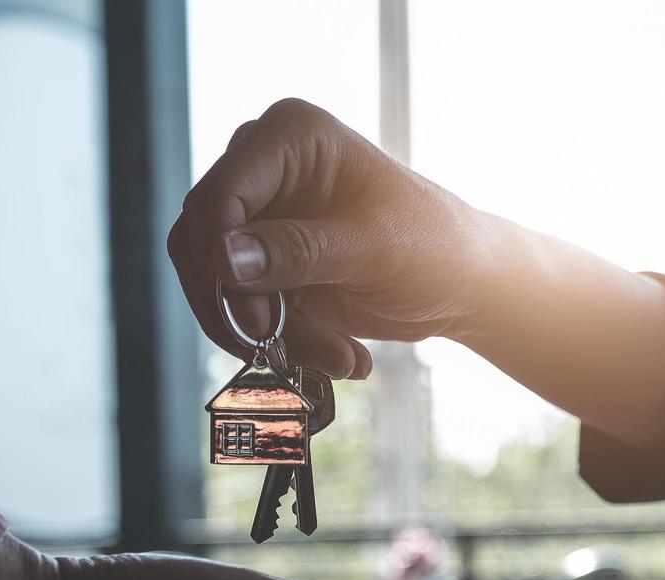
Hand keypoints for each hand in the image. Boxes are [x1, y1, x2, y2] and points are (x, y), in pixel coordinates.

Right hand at [169, 98, 498, 378]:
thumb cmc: (434, 246)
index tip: (257, 318)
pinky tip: (339, 355)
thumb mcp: (373, 249)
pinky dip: (283, 341)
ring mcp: (259, 217)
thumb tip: (224, 258)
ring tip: (337, 357)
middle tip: (284, 351)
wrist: (462, 283)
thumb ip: (300, 251)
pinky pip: (242, 309)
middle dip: (244, 309)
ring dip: (270, 333)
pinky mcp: (264, 264)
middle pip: (202, 242)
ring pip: (217, 284)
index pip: (220, 195)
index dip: (223, 260)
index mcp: (290, 137)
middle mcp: (263, 168)